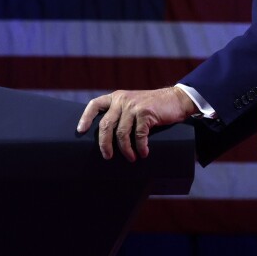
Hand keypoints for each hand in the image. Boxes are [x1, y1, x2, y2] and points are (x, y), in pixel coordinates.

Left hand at [77, 87, 196, 161]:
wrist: (176, 100)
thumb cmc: (153, 106)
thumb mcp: (133, 104)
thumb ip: (120, 113)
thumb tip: (106, 136)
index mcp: (116, 97)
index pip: (95, 104)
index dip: (86, 118)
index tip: (80, 131)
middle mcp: (122, 100)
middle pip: (106, 125)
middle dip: (104, 144)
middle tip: (107, 156)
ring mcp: (134, 106)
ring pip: (121, 133)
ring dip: (125, 149)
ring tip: (130, 158)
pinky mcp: (146, 113)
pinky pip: (139, 135)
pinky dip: (140, 147)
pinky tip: (143, 153)